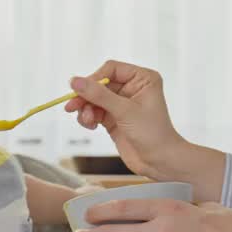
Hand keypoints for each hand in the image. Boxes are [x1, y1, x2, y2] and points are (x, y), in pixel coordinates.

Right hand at [64, 60, 189, 179]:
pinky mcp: (114, 118)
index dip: (95, 78)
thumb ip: (99, 95)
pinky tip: (90, 125)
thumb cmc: (153, 134)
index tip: (80, 90)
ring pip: (94, 99)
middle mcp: (132, 88)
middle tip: (72, 106)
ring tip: (87, 121)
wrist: (159, 161)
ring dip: (86, 109)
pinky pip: (94, 111)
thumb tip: (75, 81)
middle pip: (100, 84)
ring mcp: (122, 103)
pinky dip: (89, 117)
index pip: (112, 69)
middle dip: (87, 96)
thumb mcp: (125, 111)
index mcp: (143, 79)